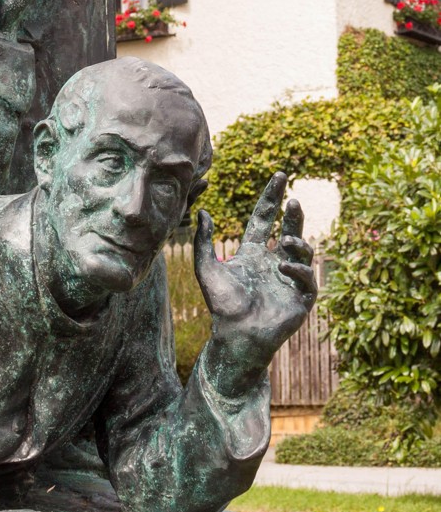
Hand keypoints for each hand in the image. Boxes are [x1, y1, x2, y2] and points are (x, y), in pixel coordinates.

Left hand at [194, 172, 316, 397]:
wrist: (234, 335)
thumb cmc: (220, 305)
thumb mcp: (207, 268)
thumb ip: (204, 241)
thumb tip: (203, 212)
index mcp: (254, 253)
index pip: (265, 219)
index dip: (271, 198)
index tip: (280, 176)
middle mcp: (274, 263)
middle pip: (290, 230)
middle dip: (294, 215)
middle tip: (293, 200)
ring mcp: (289, 280)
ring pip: (303, 252)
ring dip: (298, 242)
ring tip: (287, 240)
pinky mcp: (300, 298)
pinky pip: (307, 279)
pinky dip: (298, 270)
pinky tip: (284, 267)